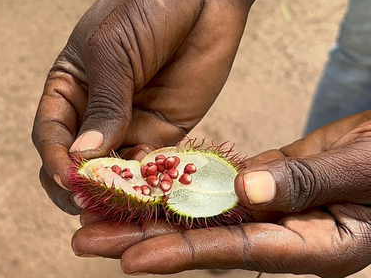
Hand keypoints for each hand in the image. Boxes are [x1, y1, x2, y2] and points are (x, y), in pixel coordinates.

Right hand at [32, 0, 275, 213]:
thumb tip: (83, 156)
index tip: (67, 177)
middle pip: (76, 161)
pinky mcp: (164, 131)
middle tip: (88, 203)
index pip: (50, 133)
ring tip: (120, 206)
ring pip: (113, 170)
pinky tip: (152, 190)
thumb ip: (103, 103)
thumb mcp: (112, 47)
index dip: (55, 158)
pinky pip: (151, 166)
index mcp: (70, 87)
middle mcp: (95, 111)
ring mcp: (130, 123)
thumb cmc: (147, 6)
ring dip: (114, 191)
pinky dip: (149, 182)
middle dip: (79, 184)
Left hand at [71, 111, 370, 277]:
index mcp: (315, 245)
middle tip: (86, 239)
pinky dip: (182, 182)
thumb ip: (308, 182)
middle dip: (143, 238)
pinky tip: (146, 179)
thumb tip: (245, 192)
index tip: (130, 259)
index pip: (237, 251)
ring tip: (99, 210)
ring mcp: (271, 209)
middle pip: (204, 238)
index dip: (183, 254)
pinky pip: (216, 185)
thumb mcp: (365, 170)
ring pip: (202, 211)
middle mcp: (284, 233)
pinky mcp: (265, 183)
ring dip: (151, 210)